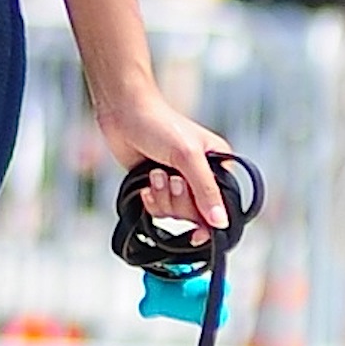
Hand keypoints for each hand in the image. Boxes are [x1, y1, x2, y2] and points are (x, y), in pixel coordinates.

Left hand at [94, 76, 233, 235]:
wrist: (122, 112)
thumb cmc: (158, 124)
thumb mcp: (187, 156)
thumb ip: (205, 190)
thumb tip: (220, 222)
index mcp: (218, 165)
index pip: (222, 204)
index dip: (210, 219)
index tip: (197, 233)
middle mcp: (200, 175)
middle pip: (197, 213)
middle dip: (179, 200)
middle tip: (170, 178)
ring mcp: (177, 182)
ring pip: (176, 213)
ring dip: (162, 197)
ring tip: (155, 173)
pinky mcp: (157, 185)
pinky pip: (158, 209)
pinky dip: (151, 201)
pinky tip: (145, 185)